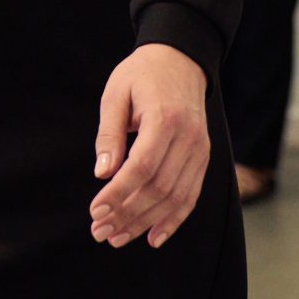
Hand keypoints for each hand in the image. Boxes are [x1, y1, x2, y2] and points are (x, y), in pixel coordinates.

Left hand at [91, 44, 211, 249]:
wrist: (180, 61)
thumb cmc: (141, 75)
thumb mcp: (115, 95)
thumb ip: (109, 135)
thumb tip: (102, 174)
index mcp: (165, 118)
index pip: (142, 167)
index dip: (119, 193)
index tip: (95, 210)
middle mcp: (189, 139)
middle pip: (158, 188)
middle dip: (127, 214)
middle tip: (99, 231)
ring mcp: (200, 151)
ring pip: (175, 198)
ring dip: (145, 222)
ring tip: (117, 237)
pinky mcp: (203, 159)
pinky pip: (191, 196)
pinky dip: (173, 220)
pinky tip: (153, 237)